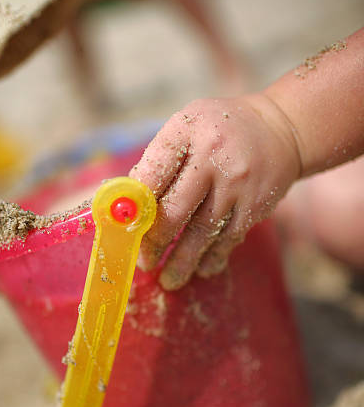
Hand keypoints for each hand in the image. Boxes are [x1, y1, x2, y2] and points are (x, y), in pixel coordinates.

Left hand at [130, 94, 300, 288]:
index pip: (153, 174)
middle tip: (145, 263)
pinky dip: (213, 257)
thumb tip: (132, 206)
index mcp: (187, 132)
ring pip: (203, 232)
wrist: (280, 129)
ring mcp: (237, 184)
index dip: (136, 207)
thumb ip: (160, 161)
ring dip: (183, 261)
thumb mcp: (187, 126)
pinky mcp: (256, 205)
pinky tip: (201, 270)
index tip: (126, 231)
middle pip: (176, 210)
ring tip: (169, 280)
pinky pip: (229, 238)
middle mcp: (213, 158)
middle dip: (156, 242)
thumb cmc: (219, 132)